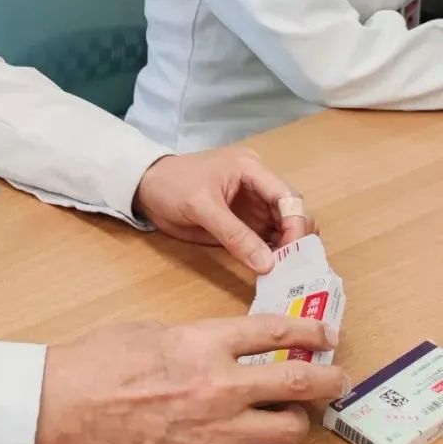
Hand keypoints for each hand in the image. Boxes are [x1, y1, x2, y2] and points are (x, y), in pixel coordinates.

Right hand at [33, 315, 345, 443]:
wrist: (67, 406)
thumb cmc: (99, 363)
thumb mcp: (152, 331)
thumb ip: (196, 338)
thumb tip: (226, 345)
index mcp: (203, 342)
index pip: (275, 334)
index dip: (310, 334)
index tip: (325, 336)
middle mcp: (220, 385)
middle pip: (299, 383)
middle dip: (328, 379)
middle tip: (336, 377)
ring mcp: (219, 431)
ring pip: (292, 430)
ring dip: (298, 422)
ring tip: (289, 417)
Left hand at [133, 148, 314, 273]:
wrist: (146, 189)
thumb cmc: (172, 186)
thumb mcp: (201, 207)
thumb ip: (234, 235)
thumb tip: (268, 265)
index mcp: (251, 169)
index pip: (287, 196)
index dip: (296, 223)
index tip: (294, 252)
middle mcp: (258, 186)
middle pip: (291, 212)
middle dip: (297, 239)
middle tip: (296, 268)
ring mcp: (253, 205)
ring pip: (283, 228)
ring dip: (288, 250)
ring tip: (290, 274)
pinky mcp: (245, 223)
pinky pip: (267, 239)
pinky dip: (273, 254)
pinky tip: (276, 271)